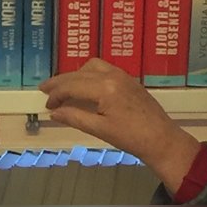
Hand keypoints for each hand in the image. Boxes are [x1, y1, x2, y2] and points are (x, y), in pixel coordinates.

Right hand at [39, 60, 203, 193]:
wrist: (162, 139)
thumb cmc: (131, 138)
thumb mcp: (100, 130)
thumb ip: (75, 118)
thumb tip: (54, 112)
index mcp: (104, 88)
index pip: (72, 85)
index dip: (56, 94)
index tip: (47, 106)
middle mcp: (112, 75)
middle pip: (79, 73)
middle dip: (61, 82)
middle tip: (45, 90)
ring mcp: (122, 75)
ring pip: (91, 66)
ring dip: (75, 75)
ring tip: (63, 87)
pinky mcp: (128, 79)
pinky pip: (103, 69)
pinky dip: (88, 74)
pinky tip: (84, 85)